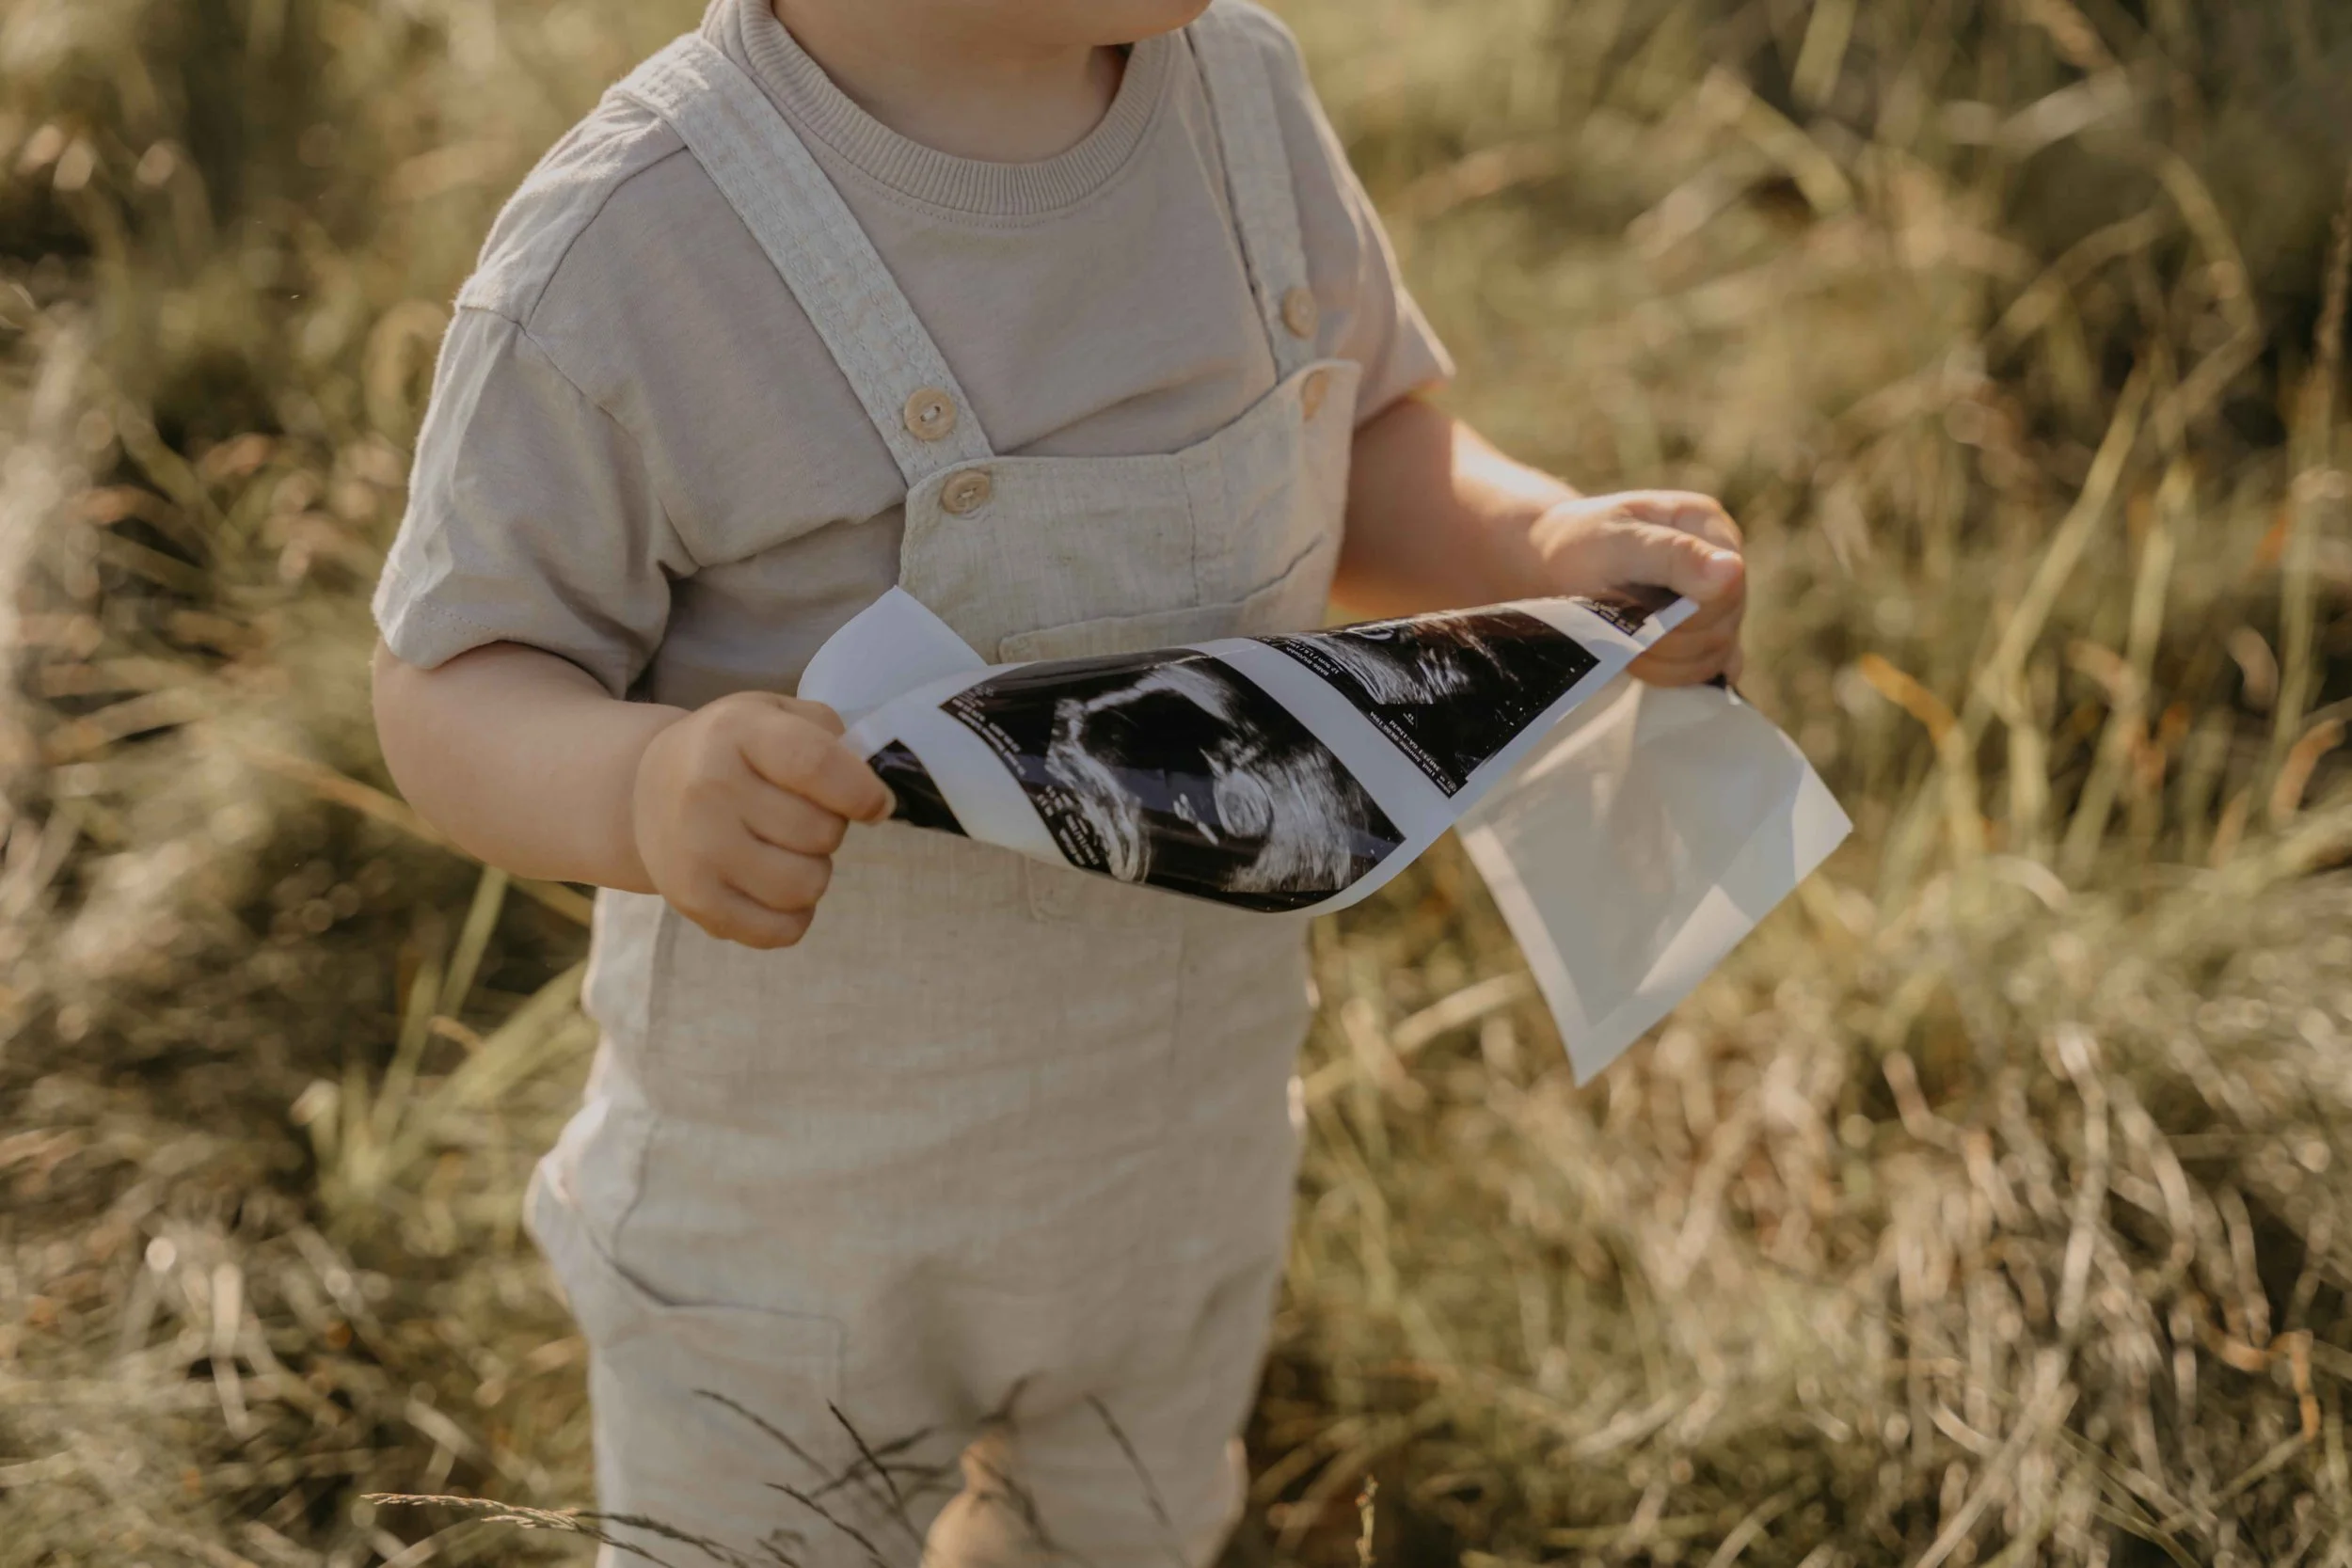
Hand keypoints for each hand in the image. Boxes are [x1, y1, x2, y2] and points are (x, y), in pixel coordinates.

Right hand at [630, 693, 892, 948]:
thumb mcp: (776, 713)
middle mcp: (708, 788)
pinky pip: (780, 930)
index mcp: (736, 731)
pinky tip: (774, 887)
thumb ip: (831, 739)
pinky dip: (793, 915)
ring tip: (785, 850)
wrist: (646, 790)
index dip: (861, 792)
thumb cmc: (732, 751)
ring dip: (813, 872)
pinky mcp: (693, 900)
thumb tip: (873, 799)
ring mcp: (696, 849)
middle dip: (829, 828)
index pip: (815, 765)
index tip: (875, 805)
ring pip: (806, 885)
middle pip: (821, 832)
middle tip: (801, 816)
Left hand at [1526, 490, 1745, 685]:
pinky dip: (1671, 675)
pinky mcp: (1702, 637)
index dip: (1687, 614)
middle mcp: (1721, 564)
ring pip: (1716, 654)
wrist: (1548, 566)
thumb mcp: (1616, 542)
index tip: (1635, 611)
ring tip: (1622, 641)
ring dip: (1664, 661)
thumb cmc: (1578, 544)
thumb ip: (1673, 555)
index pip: (1729, 587)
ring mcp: (1715, 604)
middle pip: (1725, 626)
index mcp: (1709, 527)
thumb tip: (1733, 570)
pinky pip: (1709, 671)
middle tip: (1619, 626)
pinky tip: (1638, 661)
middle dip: (1668, 638)